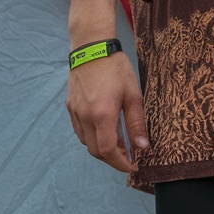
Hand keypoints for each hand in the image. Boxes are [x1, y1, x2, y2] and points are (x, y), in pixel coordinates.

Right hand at [67, 52, 148, 172]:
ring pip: (86, 142)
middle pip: (95, 151)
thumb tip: (143, 147)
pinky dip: (92, 137)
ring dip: (101, 148)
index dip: (120, 163)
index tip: (133, 166)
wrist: (91, 47)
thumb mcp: (132, 94)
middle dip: (112, 158)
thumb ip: (136, 123)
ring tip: (118, 143)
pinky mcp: (70, 106)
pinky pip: (80, 130)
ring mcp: (75, 113)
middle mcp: (85, 117)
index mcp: (102, 115)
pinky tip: (103, 129)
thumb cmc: (115, 68)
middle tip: (128, 156)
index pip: (107, 151)